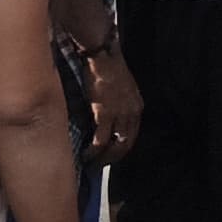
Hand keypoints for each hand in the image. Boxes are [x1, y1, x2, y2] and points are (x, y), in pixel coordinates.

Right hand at [83, 46, 144, 162]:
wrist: (101, 54)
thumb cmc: (107, 66)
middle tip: (99, 166)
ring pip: (114, 145)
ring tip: (91, 165)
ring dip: (102, 159)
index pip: (132, 134)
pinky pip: (100, 140)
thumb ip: (117, 103)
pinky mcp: (105, 114)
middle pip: (126, 144)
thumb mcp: (120, 87)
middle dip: (113, 158)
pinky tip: (85, 156)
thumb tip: (106, 118)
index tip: (110, 156)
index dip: (121, 148)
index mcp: (137, 106)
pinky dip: (92, 151)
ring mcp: (120, 114)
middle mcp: (132, 112)